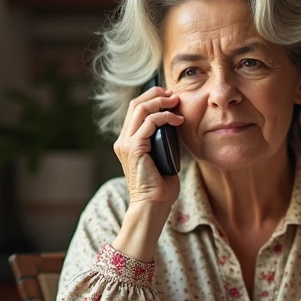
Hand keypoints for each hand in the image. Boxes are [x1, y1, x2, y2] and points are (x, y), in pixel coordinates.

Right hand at [113, 84, 183, 209]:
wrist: (153, 205)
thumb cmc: (160, 187)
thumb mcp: (162, 158)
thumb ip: (163, 142)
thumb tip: (175, 128)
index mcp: (128, 142)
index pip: (135, 111)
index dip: (151, 98)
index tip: (169, 97)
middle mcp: (123, 140)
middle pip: (135, 104)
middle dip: (155, 95)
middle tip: (173, 94)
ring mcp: (126, 143)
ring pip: (140, 109)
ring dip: (160, 102)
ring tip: (176, 102)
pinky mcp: (133, 148)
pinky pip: (149, 122)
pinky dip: (164, 117)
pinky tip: (177, 120)